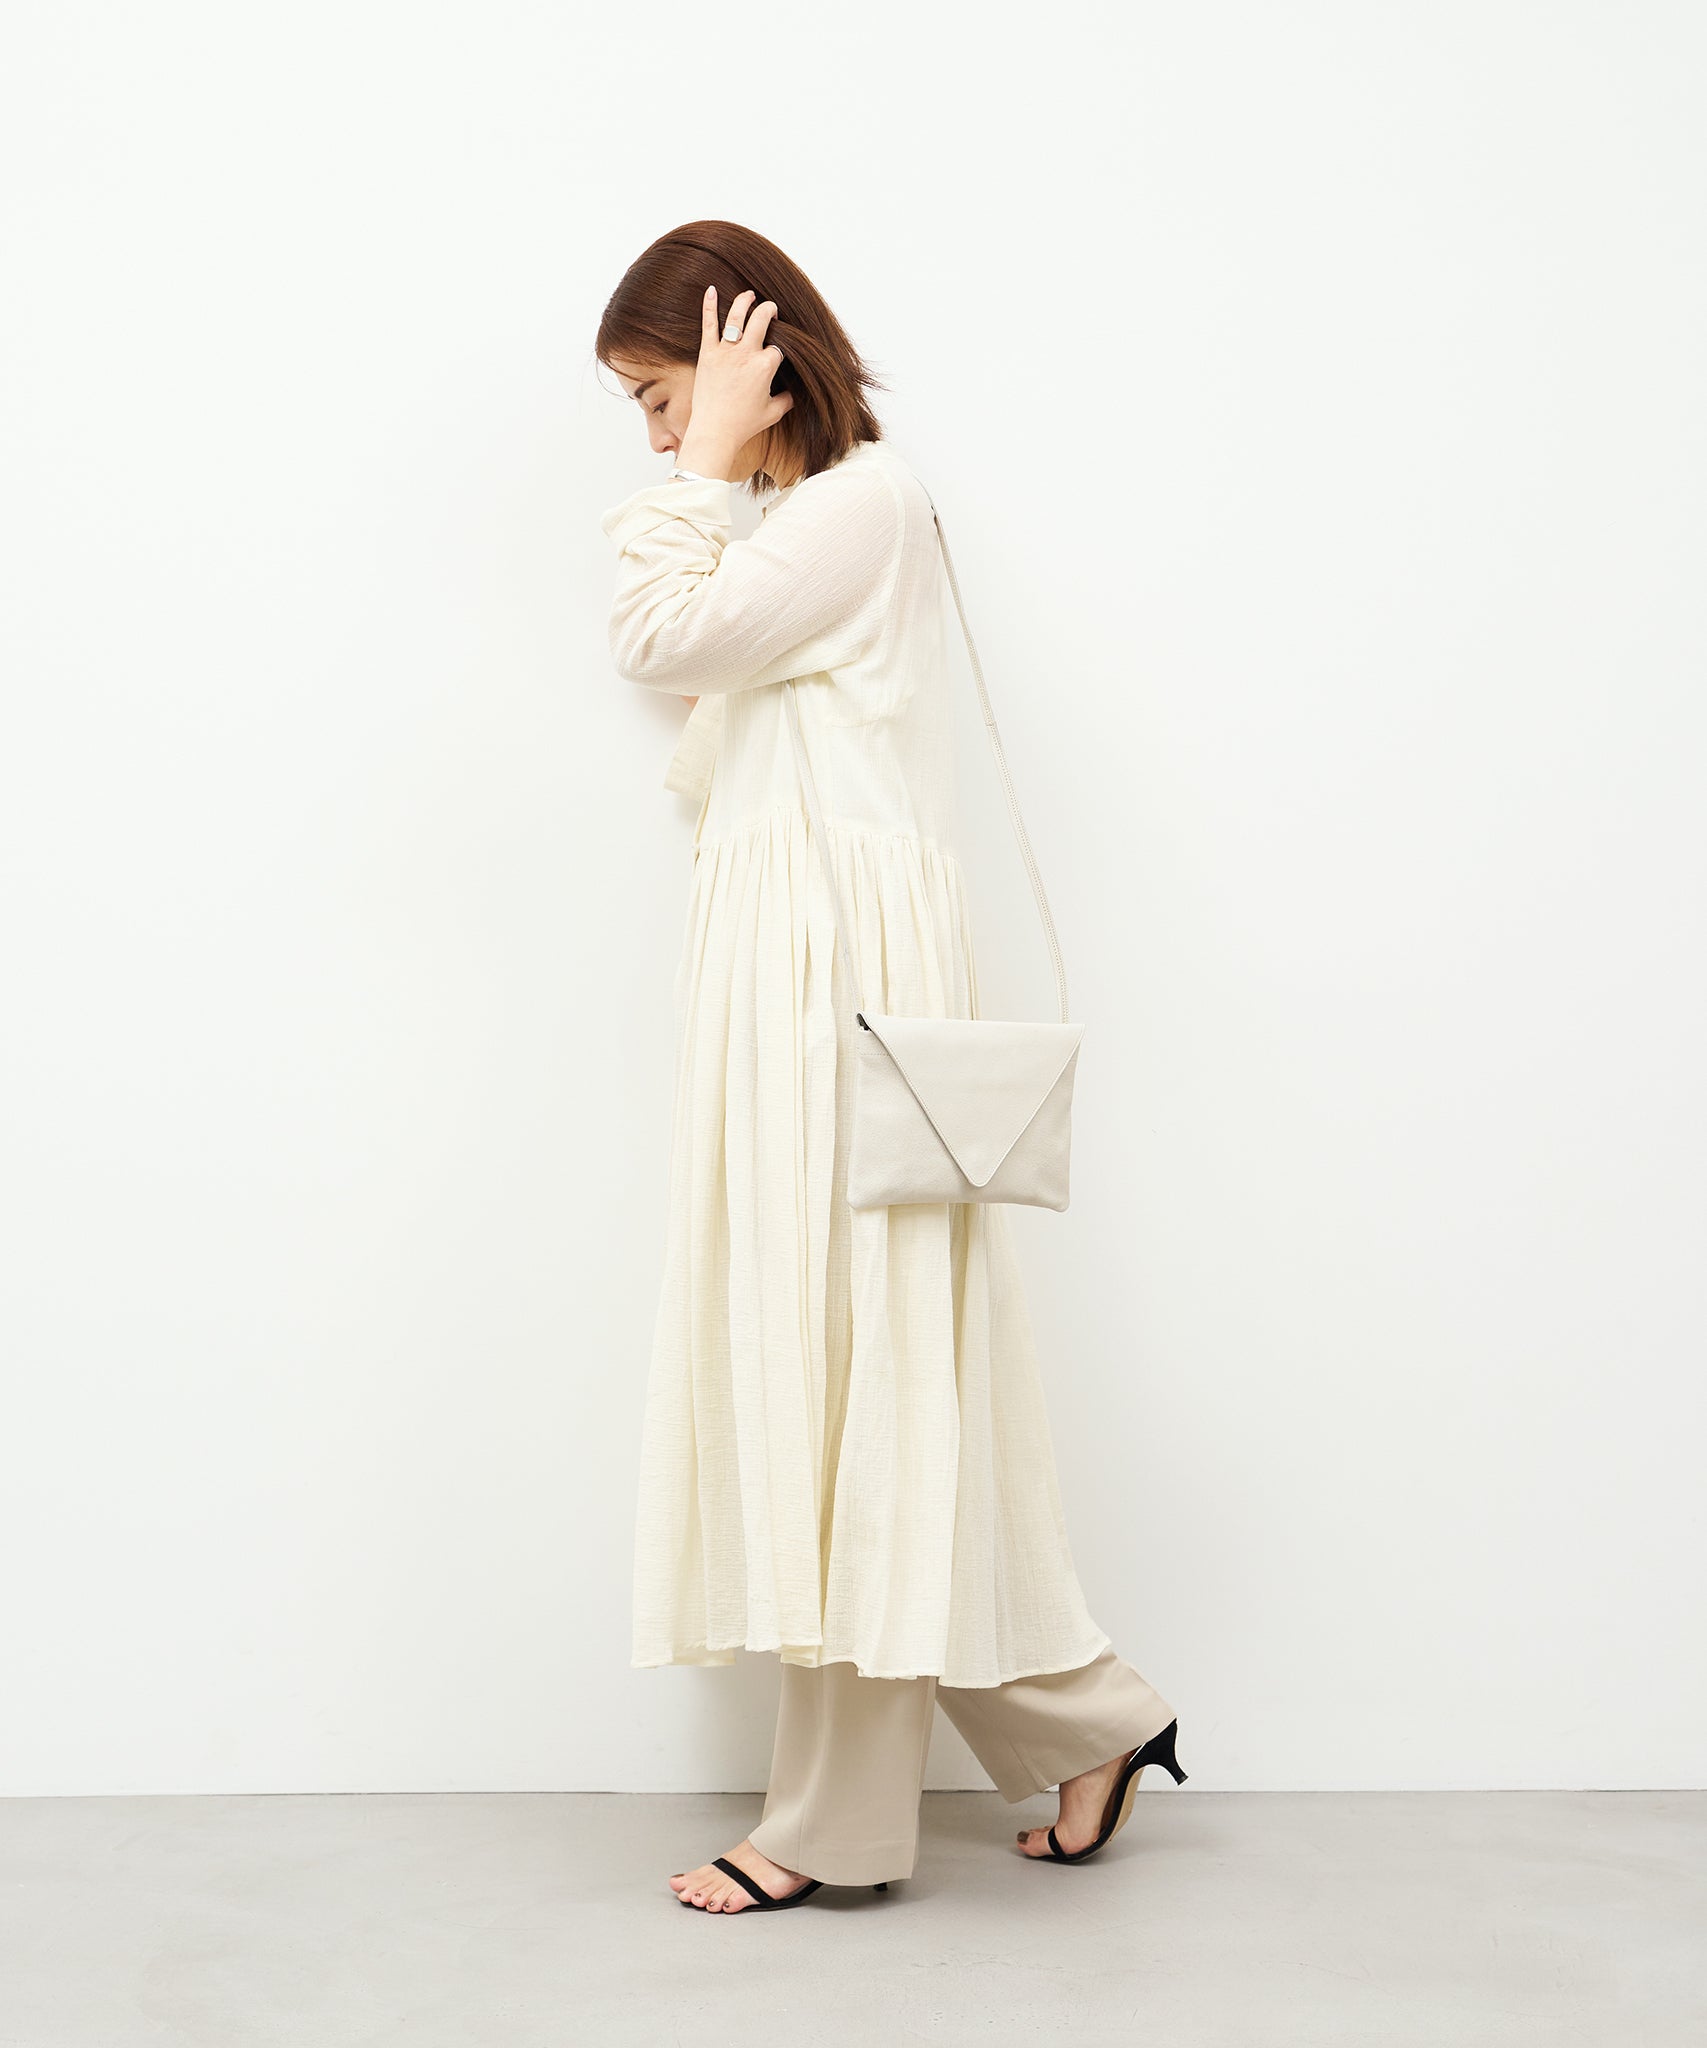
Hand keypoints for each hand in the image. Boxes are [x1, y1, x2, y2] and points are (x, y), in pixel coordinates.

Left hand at [675, 286, 793, 474]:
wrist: (714, 432)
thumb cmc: (743, 425)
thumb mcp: (773, 413)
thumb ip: (787, 400)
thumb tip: (794, 394)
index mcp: (765, 366)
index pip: (778, 348)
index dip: (780, 350)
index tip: (777, 354)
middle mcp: (747, 354)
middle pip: (762, 319)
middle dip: (769, 310)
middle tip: (771, 309)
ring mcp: (726, 351)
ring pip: (737, 315)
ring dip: (745, 301)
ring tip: (750, 295)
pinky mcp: (707, 353)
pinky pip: (708, 323)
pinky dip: (709, 305)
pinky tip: (711, 289)